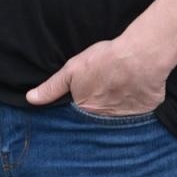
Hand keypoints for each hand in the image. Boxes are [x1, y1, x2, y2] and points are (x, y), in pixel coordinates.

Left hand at [25, 37, 165, 115]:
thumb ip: (52, 88)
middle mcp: (106, 119)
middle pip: (98, 117)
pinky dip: (136, 103)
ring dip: (117, 107)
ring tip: (118, 91)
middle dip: (98, 110)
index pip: (79, 116)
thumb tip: (31, 100)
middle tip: (103, 92)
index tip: (83, 99)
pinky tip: (134, 91)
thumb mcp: (71, 70)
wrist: (139, 56)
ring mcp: (128, 117)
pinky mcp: (146, 110)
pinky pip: (139, 111)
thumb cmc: (105, 60)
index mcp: (87, 110)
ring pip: (118, 115)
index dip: (79, 107)